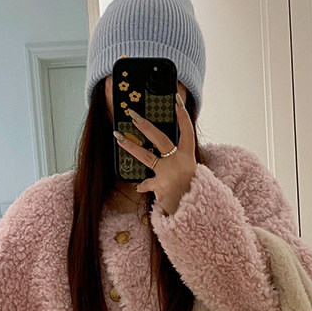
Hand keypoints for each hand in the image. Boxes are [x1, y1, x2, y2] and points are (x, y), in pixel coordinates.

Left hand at [115, 92, 196, 215]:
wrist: (194, 211)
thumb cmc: (192, 188)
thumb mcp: (190, 170)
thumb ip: (178, 158)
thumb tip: (164, 149)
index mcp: (188, 156)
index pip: (187, 130)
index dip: (182, 114)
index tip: (176, 99)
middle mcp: (179, 162)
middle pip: (160, 139)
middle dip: (146, 126)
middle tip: (134, 115)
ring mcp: (168, 173)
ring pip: (146, 157)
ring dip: (131, 146)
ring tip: (118, 137)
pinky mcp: (160, 186)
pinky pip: (147, 183)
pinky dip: (143, 185)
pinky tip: (138, 186)